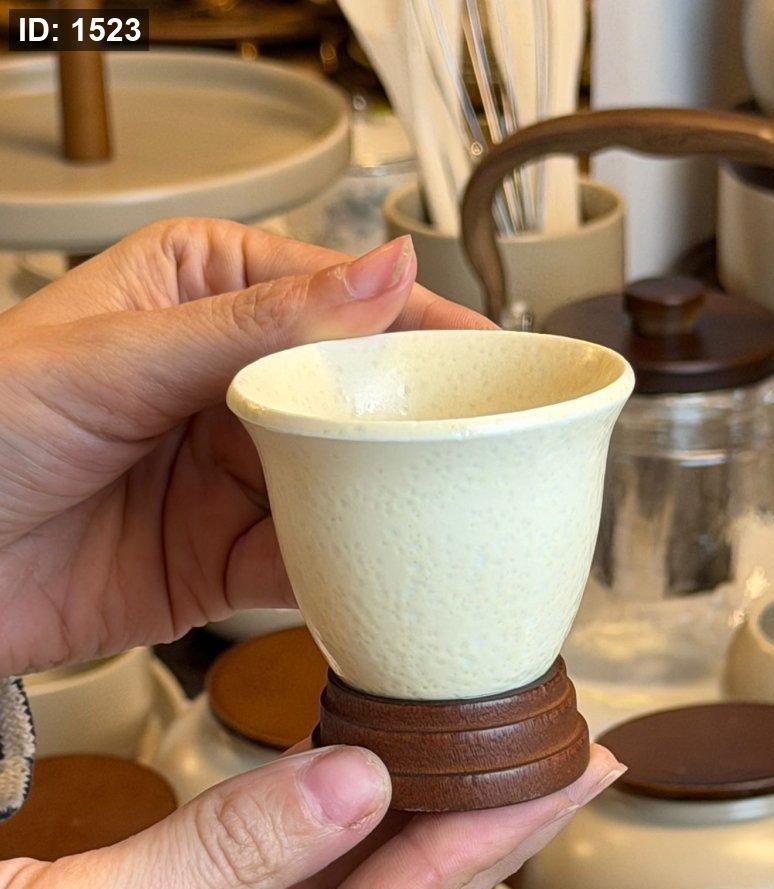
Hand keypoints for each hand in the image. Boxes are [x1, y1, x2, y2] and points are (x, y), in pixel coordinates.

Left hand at [0, 219, 491, 677]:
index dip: (416, 323)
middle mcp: (224, 382)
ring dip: (390, 498)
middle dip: (415, 419)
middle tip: (486, 437)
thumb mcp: (119, 356)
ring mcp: (229, 473)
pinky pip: (307, 560)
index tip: (487, 353)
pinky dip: (348, 568)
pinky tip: (385, 565)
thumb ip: (259, 325)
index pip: (332, 298)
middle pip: (350, 396)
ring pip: (341, 481)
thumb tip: (379, 269)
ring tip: (455, 503)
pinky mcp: (223, 557)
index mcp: (199, 295)